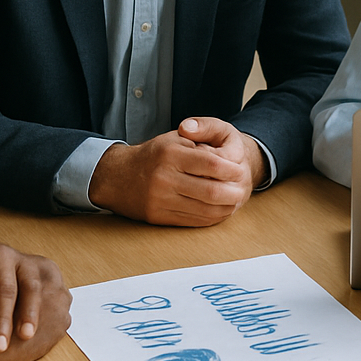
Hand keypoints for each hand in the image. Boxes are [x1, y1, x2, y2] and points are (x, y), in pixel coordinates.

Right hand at [88, 117, 264, 225]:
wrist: (118, 177)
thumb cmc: (154, 155)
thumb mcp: (174, 139)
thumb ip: (200, 142)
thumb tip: (230, 158)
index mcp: (171, 154)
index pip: (211, 164)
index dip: (230, 169)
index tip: (240, 170)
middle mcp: (165, 178)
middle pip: (211, 191)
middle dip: (232, 193)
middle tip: (242, 191)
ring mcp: (161, 200)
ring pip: (204, 210)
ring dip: (225, 208)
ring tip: (234, 202)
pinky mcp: (158, 217)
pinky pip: (192, 221)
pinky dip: (210, 218)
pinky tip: (219, 212)